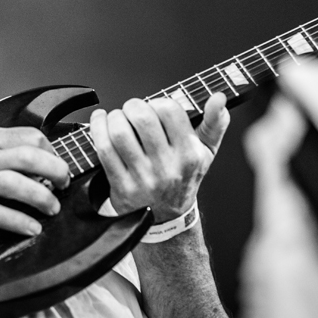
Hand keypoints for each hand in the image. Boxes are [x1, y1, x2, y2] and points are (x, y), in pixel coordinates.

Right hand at [0, 126, 70, 236]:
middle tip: (64, 183)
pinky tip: (31, 228)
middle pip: (30, 158)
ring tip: (53, 208)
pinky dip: (18, 222)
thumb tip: (17, 146)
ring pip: (18, 185)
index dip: (50, 149)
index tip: (56, 161)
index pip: (29, 136)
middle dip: (55, 170)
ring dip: (42, 198)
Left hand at [88, 93, 228, 221]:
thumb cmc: (184, 177)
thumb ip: (215, 123)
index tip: (154, 107)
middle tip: (132, 110)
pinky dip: (98, 129)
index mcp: (189, 154)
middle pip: (141, 118)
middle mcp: (167, 167)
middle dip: (132, 106)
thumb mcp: (206, 153)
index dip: (157, 102)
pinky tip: (100, 122)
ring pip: (120, 133)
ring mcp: (143, 179)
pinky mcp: (122, 187)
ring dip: (114, 117)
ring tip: (117, 118)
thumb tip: (219, 98)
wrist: (166, 219)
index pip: (169, 110)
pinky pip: (104, 150)